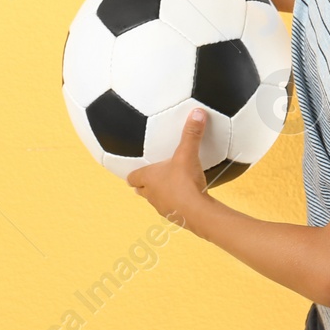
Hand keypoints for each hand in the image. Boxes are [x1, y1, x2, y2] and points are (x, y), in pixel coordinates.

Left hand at [126, 107, 209, 228]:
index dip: (133, 173)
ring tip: (171, 186)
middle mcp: (151, 194)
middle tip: (152, 177)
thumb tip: (197, 112)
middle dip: (145, 184)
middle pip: (141, 190)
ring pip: (156, 200)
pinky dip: (176, 203)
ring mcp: (162, 208)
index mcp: (148, 178)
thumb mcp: (188, 153)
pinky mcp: (176, 217)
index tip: (136, 169)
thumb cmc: (185, 182)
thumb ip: (191, 133)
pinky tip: (188, 197)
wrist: (197, 212)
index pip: (132, 177)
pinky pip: (173, 208)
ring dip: (161, 194)